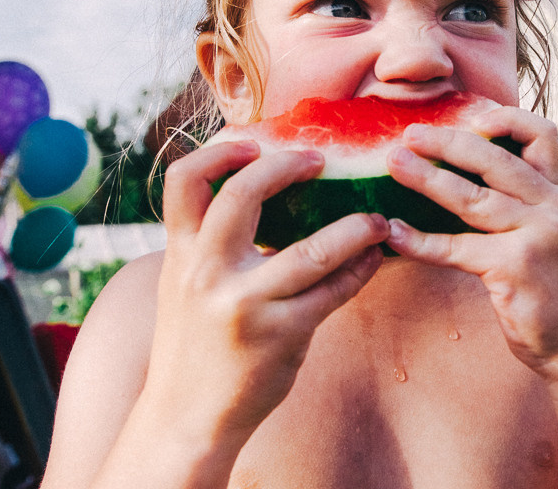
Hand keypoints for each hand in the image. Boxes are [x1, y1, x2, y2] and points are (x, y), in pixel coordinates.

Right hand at [144, 140, 388, 443]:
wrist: (185, 417)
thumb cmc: (194, 342)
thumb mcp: (184, 283)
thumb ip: (208, 240)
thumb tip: (254, 184)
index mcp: (180, 253)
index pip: (184, 180)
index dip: (219, 151)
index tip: (254, 140)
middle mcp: (206, 273)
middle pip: (243, 195)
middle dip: (286, 166)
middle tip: (319, 160)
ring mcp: (244, 304)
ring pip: (312, 250)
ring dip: (355, 228)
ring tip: (377, 218)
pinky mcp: (280, 335)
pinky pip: (333, 292)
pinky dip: (360, 270)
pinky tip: (374, 258)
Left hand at [384, 107, 557, 380]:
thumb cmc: (552, 291)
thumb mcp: (549, 235)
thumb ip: (522, 203)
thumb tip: (468, 175)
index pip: (542, 134)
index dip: (506, 117)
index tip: (469, 117)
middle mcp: (552, 207)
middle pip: (494, 157)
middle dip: (447, 141)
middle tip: (408, 135)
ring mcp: (537, 236)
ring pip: (471, 197)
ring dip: (425, 179)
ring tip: (393, 166)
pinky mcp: (517, 267)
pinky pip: (456, 248)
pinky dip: (420, 241)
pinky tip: (393, 234)